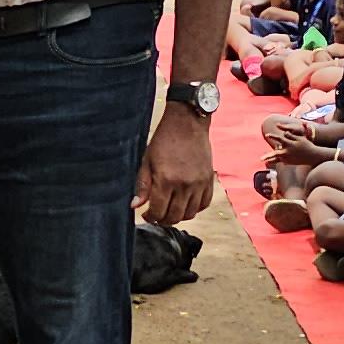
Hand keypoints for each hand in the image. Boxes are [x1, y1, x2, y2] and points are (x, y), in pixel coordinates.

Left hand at [138, 105, 214, 224]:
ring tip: (170, 210)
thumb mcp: (147, 161)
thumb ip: (142, 185)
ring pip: (190, 214)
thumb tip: (135, 205)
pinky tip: (186, 203)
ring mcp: (199, 184)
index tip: (146, 215)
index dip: (150, 217)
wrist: (187, 123)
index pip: (158, 211)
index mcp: (166, 180)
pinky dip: (195, 208)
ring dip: (179, 216)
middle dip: (163, 220)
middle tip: (157, 215)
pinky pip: (204, 204)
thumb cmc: (164, 140)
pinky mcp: (209, 180)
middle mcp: (184, 185)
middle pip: (175, 217)